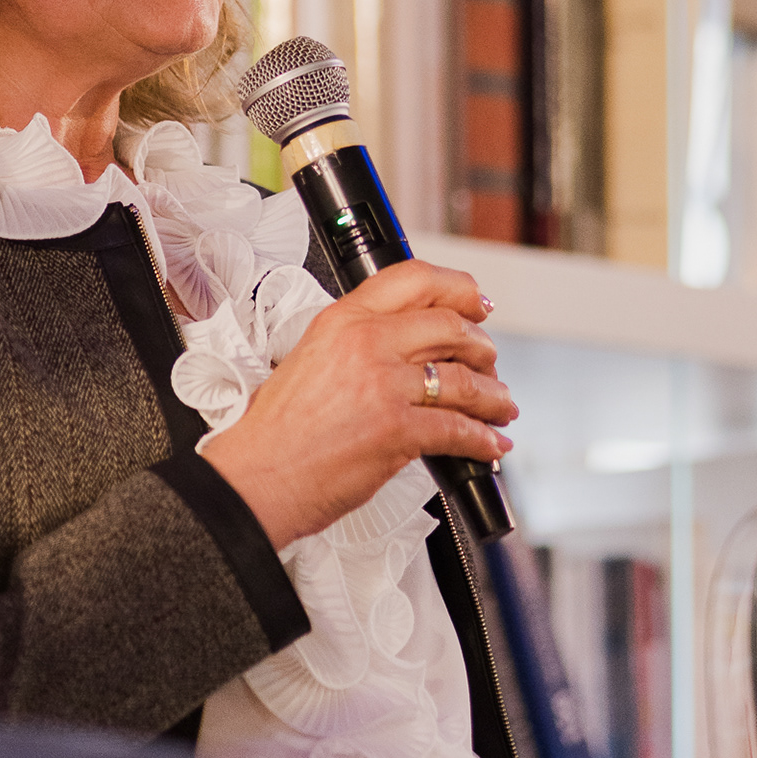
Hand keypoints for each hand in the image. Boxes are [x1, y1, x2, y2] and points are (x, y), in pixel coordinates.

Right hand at [201, 260, 515, 552]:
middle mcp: (365, 344)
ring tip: (500, 406)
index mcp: (341, 320)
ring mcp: (383, 386)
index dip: (458, 288)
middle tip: (491, 360)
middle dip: (483, 346)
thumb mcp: (307, 359)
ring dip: (493, 396)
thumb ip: (353, 343)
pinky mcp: (397, 430)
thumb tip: (399, 347)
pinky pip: (458, 429)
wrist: (256, 477)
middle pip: (451, 326)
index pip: (414, 280)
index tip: (477, 302)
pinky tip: (488, 444)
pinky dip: (482, 439)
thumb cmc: (275, 432)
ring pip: (463, 379)